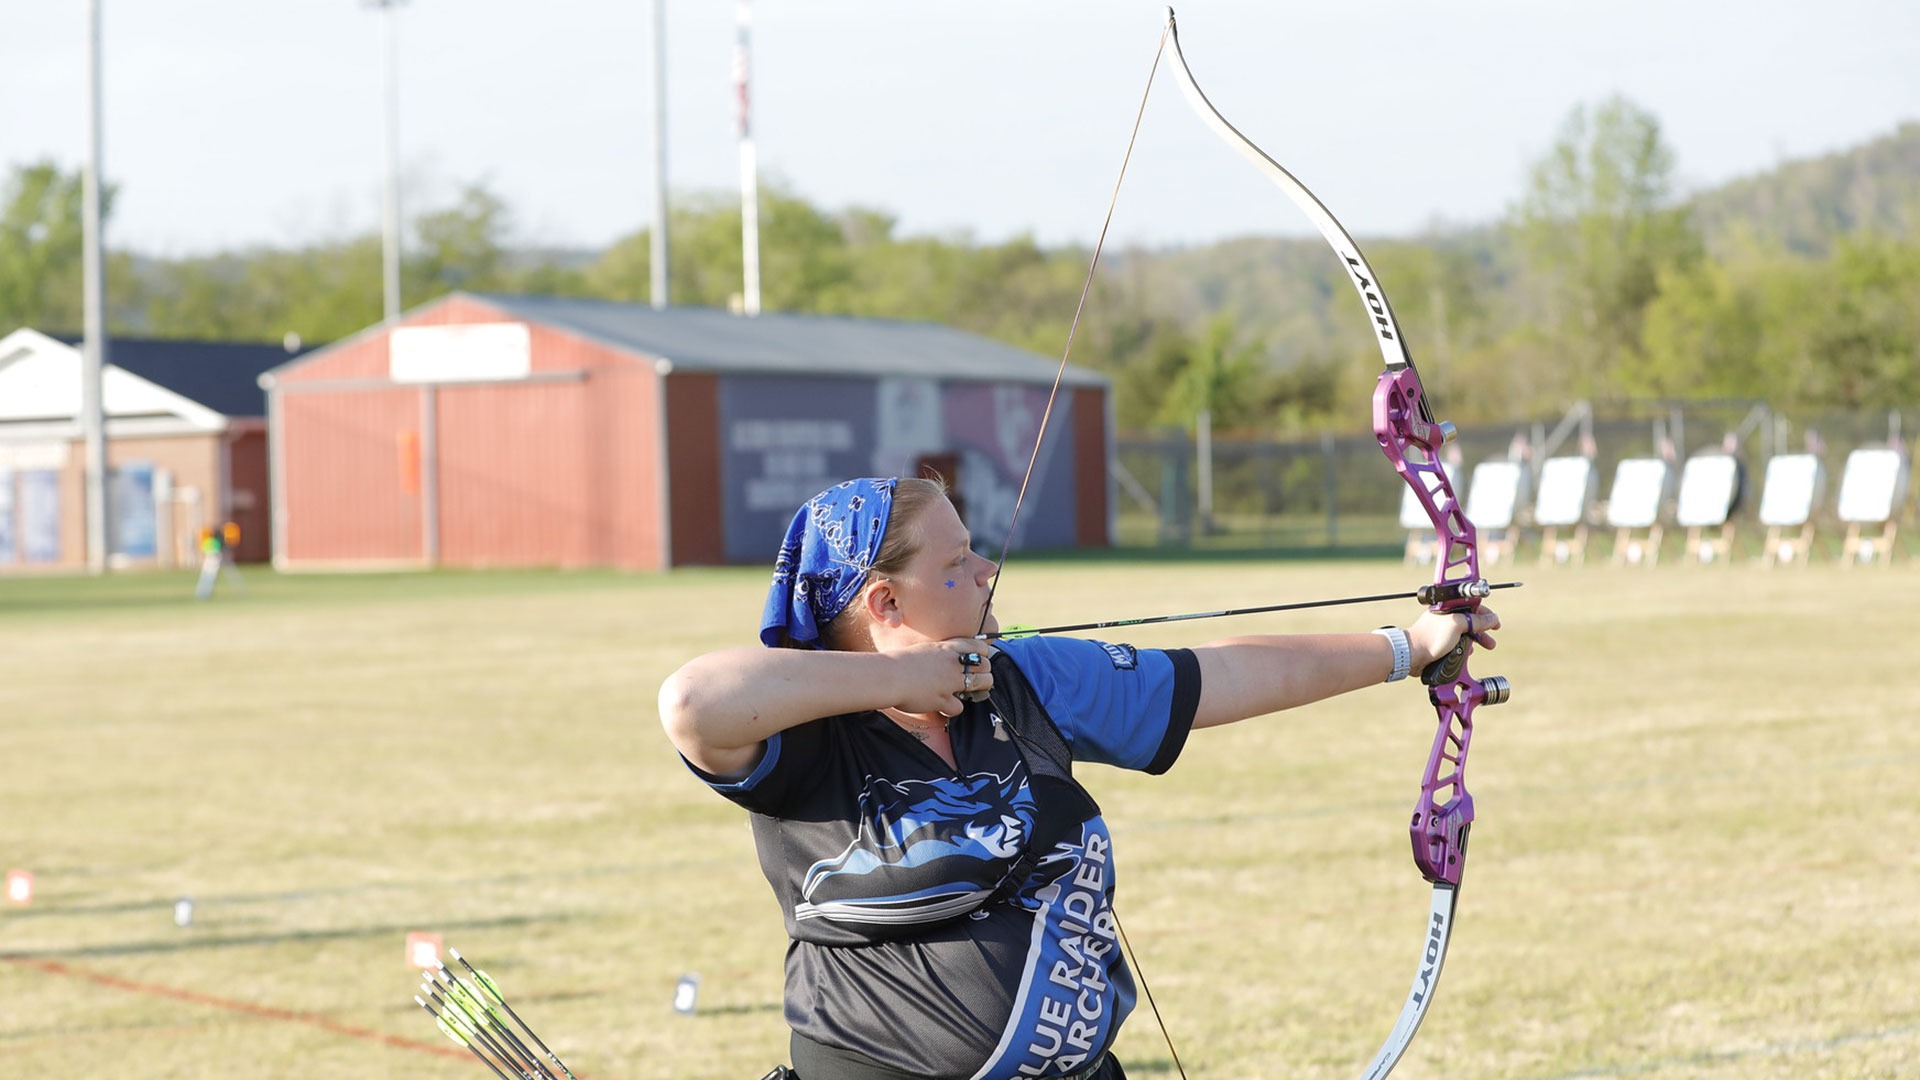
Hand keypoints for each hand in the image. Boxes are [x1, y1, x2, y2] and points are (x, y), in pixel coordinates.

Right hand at [883, 638, 997, 716]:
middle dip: (985, 673)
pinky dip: (952, 708)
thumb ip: (940, 654)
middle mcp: (953, 663)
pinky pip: (959, 707)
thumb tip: (948, 660)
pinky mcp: (943, 699)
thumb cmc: (900, 662)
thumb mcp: (924, 650)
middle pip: (985, 665)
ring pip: (981, 683)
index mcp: (948, 647)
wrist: (888, 675)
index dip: (983, 654)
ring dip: (979, 689)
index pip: (979, 646)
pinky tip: (944, 706)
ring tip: (969, 692)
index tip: (979, 660)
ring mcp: (950, 681)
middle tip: (977, 679)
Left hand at [1407, 606, 1499, 670]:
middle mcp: (1445, 616)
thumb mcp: (1457, 624)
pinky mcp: (1440, 642)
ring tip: (1486, 646)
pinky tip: (1468, 652)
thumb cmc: (1430, 637)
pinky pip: (1457, 642)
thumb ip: (1476, 620)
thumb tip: (1492, 618)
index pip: (1471, 604)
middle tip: (1491, 638)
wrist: (1412, 655)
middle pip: (1470, 619)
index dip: (1485, 612)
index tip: (1495, 621)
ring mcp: (1442, 629)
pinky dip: (1465, 646)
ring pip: (1465, 632)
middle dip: (1483, 629)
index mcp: (1448, 606)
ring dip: (1476, 639)